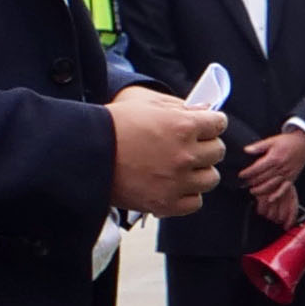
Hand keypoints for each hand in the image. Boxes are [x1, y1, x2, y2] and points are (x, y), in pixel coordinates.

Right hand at [106, 88, 222, 216]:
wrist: (86, 153)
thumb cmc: (113, 124)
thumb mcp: (146, 102)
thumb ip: (180, 105)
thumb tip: (205, 110)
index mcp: (183, 125)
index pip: (219, 124)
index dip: (211, 123)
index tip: (204, 126)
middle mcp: (185, 154)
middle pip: (217, 151)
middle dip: (205, 145)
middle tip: (190, 145)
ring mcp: (177, 181)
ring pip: (211, 178)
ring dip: (200, 171)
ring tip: (182, 167)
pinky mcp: (166, 203)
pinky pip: (195, 202)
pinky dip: (188, 194)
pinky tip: (174, 185)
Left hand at [238, 126, 304, 216]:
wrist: (304, 144)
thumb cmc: (287, 142)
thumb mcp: (272, 140)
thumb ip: (258, 146)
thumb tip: (246, 150)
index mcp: (274, 158)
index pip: (257, 168)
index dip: (247, 173)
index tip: (241, 175)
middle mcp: (280, 167)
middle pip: (263, 178)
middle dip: (252, 182)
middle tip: (244, 184)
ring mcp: (287, 174)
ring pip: (271, 185)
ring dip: (261, 190)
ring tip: (253, 191)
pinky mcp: (292, 178)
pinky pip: (284, 189)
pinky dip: (277, 195)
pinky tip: (270, 199)